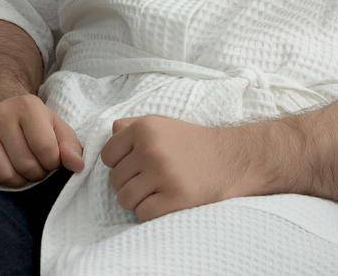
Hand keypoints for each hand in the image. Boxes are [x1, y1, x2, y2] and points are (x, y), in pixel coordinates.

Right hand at [0, 93, 85, 187]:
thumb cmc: (31, 120)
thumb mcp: (55, 125)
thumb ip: (70, 145)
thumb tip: (78, 166)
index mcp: (27, 107)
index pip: (46, 150)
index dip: (53, 163)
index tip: (51, 159)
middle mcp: (1, 115)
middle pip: (26, 165)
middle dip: (37, 172)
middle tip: (37, 164)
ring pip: (6, 175)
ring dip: (19, 179)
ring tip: (22, 167)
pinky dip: (0, 179)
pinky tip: (6, 165)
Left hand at [101, 116, 263, 221]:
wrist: (230, 159)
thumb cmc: (191, 143)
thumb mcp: (162, 124)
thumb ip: (133, 126)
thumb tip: (110, 132)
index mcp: (144, 129)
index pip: (107, 156)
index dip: (117, 164)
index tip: (134, 167)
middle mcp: (151, 149)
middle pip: (115, 180)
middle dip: (128, 184)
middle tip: (148, 183)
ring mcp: (163, 174)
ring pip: (125, 199)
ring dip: (136, 201)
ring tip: (152, 194)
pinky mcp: (175, 197)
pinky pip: (142, 213)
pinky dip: (148, 213)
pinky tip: (162, 204)